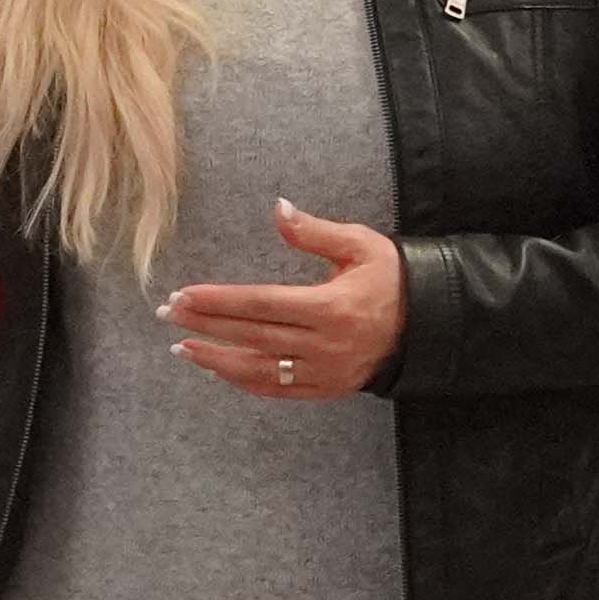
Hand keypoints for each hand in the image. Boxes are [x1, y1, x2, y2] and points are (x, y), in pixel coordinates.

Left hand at [168, 200, 403, 400]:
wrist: (430, 321)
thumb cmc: (392, 277)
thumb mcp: (359, 245)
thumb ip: (314, 232)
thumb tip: (278, 209)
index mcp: (330, 307)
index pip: (260, 304)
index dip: (218, 300)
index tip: (184, 294)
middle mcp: (324, 344)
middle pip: (252, 336)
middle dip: (206, 325)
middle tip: (169, 314)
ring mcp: (326, 371)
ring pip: (260, 370)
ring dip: (217, 360)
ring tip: (183, 348)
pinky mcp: (328, 388)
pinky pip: (278, 390)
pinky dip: (245, 381)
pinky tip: (219, 369)